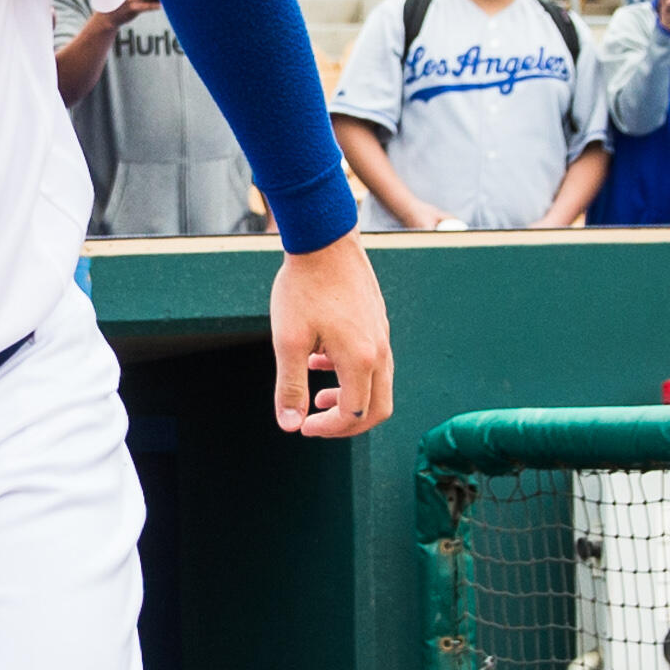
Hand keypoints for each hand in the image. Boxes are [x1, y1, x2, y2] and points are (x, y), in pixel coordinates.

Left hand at [269, 231, 393, 437]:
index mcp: (361, 360)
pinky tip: (319, 361)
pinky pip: (374, 361)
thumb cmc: (302, 288)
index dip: (328, 429)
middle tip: (316, 423)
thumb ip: (290, 386)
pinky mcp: (377, 321)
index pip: (354, 414)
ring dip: (349, 398)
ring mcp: (382, 334)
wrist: (324, 240)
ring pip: (378, 384)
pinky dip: (351, 373)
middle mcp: (380, 350)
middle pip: (378, 408)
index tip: (302, 426)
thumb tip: (290, 425)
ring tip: (318, 395)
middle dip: (347, 423)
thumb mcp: (288, 341)